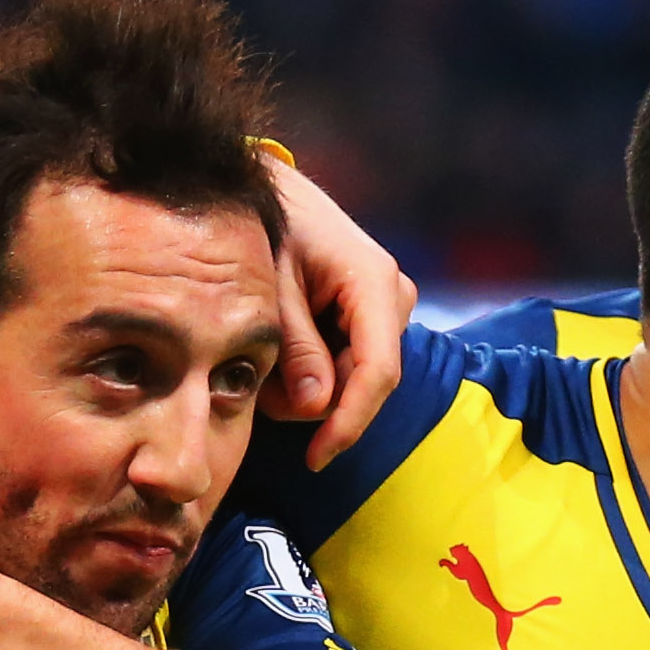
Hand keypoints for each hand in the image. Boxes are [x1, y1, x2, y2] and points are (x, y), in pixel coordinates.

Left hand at [263, 152, 416, 468]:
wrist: (272, 192)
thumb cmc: (268, 226)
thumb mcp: (270, 284)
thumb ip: (293, 344)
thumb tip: (317, 407)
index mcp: (374, 283)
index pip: (378, 373)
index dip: (349, 423)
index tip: (316, 458)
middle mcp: (392, 298)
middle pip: (362, 383)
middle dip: (310, 398)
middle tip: (257, 378)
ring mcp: (385, 309)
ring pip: (350, 379)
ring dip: (305, 384)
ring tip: (265, 352)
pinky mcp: (370, 318)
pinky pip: (344, 364)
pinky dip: (309, 369)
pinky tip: (282, 347)